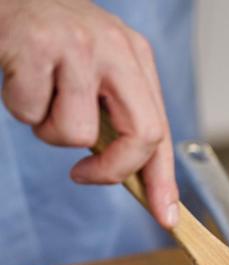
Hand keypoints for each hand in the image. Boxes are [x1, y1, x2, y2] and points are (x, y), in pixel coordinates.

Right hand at [0, 0, 177, 228]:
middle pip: (142, 135)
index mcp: (135, 56)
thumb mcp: (93, 67)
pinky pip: (30, 111)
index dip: (164, 179)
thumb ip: (114, 112)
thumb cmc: (44, 36)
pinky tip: (16, 75)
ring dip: (47, 128)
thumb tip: (132, 175)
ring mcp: (78, 45)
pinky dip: (18, 105)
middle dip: (111, 170)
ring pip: (76, 132)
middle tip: (82, 174)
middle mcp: (115, 48)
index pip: (161, 129)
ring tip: (37, 95)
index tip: (167, 217)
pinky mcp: (36, 45)